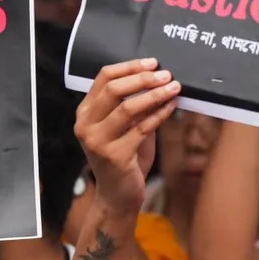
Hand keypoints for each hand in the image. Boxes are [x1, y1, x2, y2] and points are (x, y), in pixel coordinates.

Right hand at [74, 59, 180, 214]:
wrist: (117, 196)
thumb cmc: (123, 158)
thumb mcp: (121, 128)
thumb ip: (131, 105)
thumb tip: (158, 78)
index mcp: (84, 112)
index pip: (103, 77)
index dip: (129, 67)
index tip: (152, 62)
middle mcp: (85, 125)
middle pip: (113, 89)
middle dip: (142, 78)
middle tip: (166, 74)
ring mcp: (98, 141)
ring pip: (127, 107)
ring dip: (154, 94)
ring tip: (173, 87)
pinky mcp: (115, 156)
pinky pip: (142, 128)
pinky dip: (159, 114)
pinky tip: (172, 106)